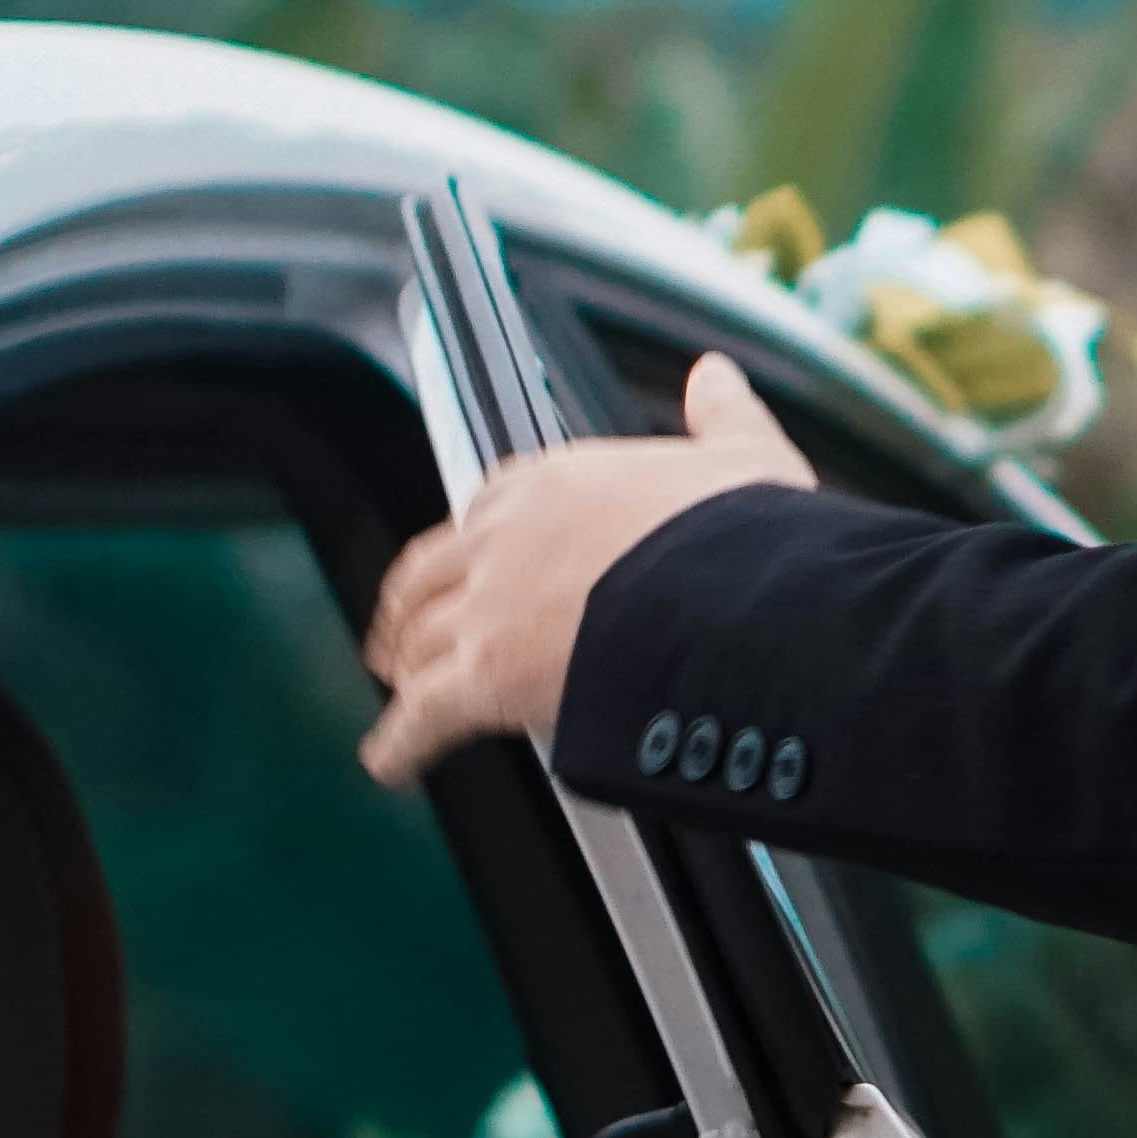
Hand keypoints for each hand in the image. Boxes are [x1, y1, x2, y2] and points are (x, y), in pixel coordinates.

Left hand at [359, 353, 813, 784]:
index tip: (477, 559)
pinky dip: (399, 742)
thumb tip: (716, 377)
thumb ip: (720, 414)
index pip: (487, 508)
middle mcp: (503, 538)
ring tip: (403, 688)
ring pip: (417, 643)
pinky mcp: (484, 678)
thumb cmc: (747, 532)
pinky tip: (389, 760)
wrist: (747, 596)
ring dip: (405, 667)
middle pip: (429, 575)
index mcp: (556, 481)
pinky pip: (422, 716)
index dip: (477, 542)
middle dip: (413, 605)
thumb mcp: (744, 455)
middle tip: (409, 629)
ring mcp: (486, 609)